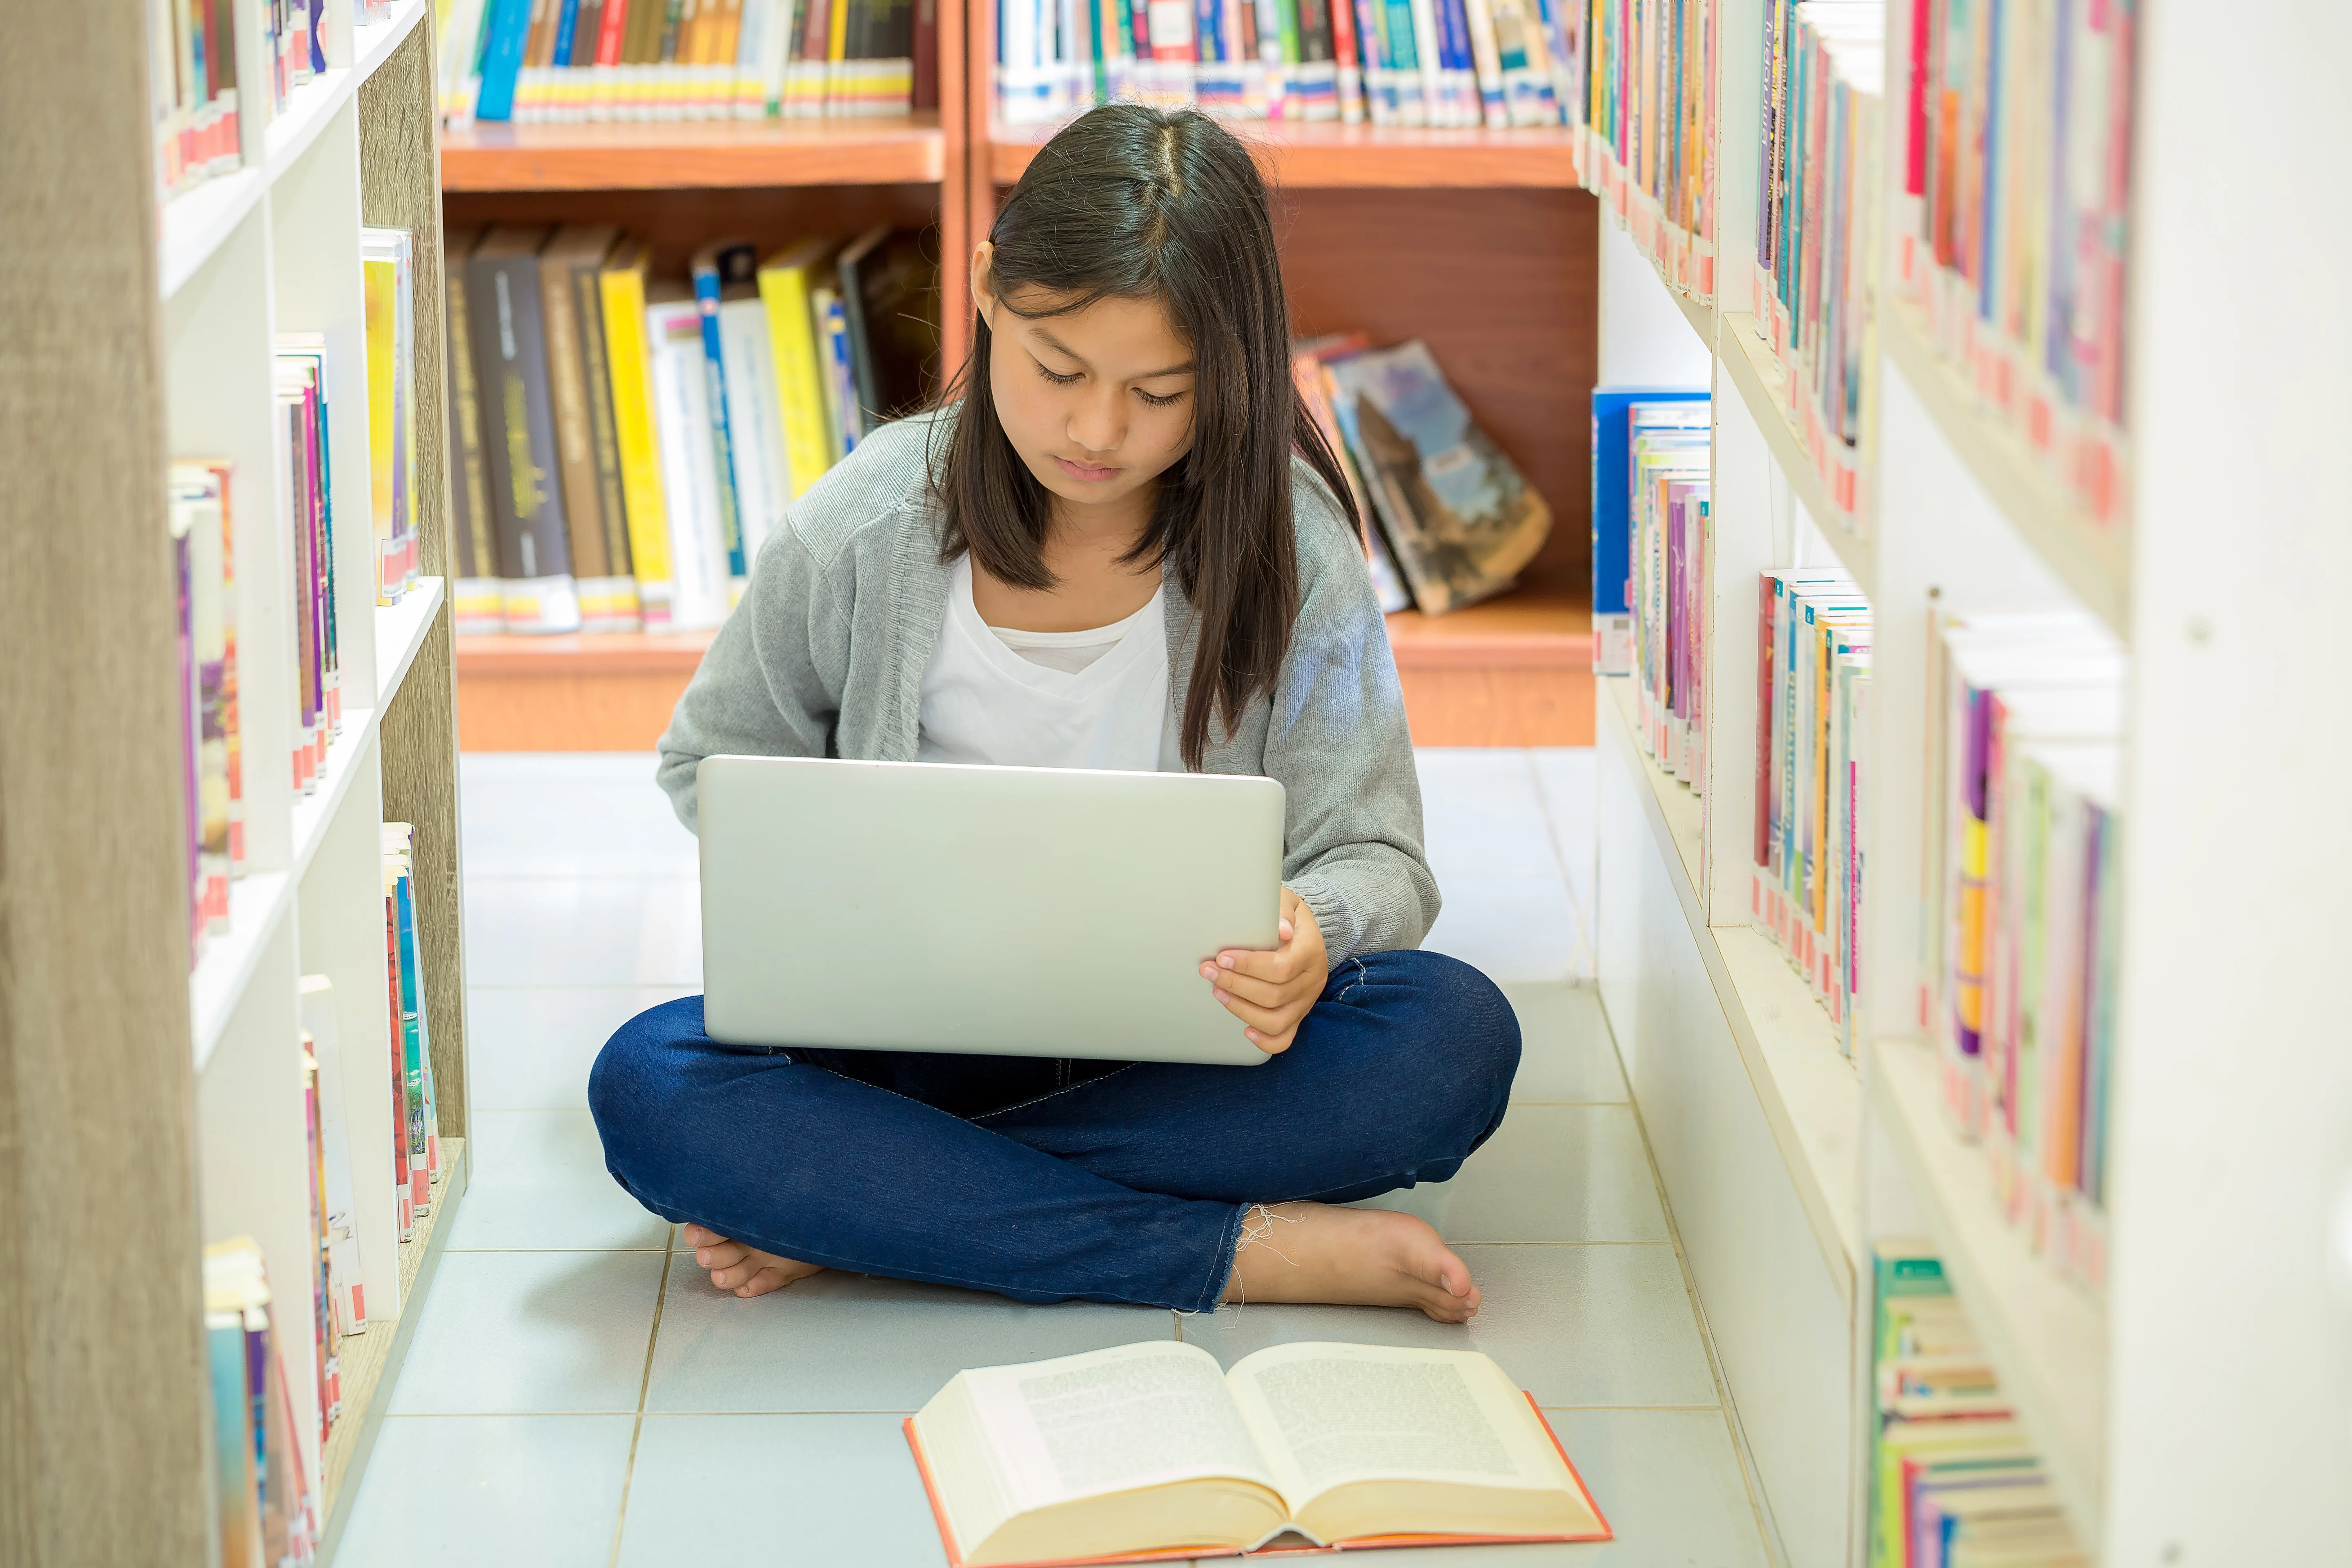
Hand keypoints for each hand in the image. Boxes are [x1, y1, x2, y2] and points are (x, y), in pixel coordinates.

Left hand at [1201, 886, 1327, 1054]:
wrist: (1304, 930)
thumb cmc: (1287, 915)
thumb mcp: (1287, 901)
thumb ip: (1281, 909)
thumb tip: (1281, 929)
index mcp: (1311, 950)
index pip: (1281, 967)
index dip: (1249, 966)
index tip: (1222, 958)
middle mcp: (1312, 979)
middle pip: (1274, 995)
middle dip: (1236, 985)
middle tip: (1209, 972)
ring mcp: (1306, 1000)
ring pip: (1277, 1020)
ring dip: (1242, 1009)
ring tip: (1218, 993)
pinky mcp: (1298, 1014)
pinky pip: (1285, 1038)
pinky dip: (1265, 1041)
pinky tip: (1245, 1031)